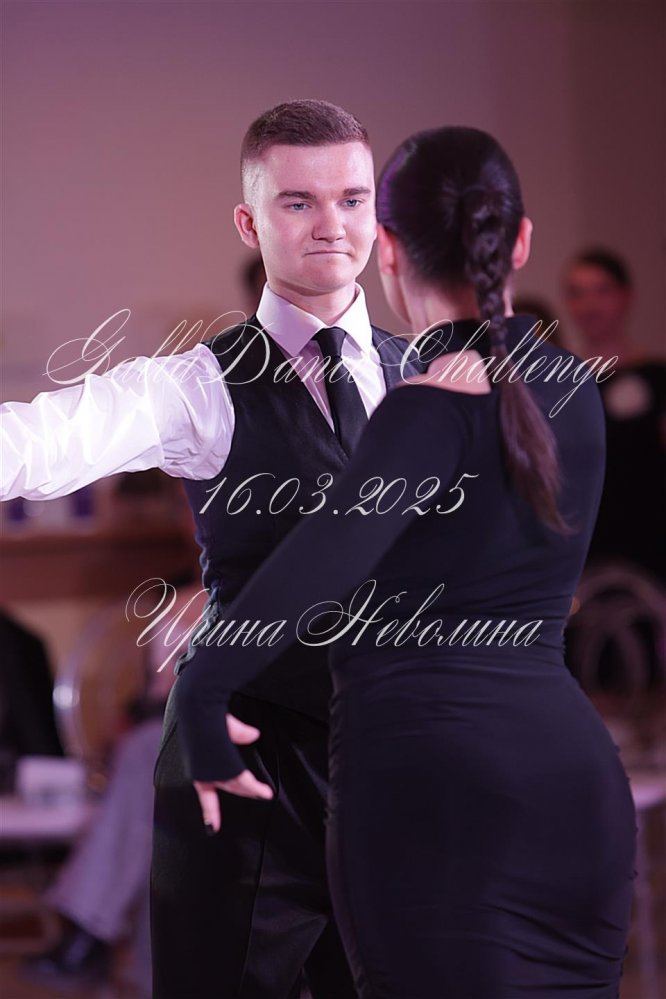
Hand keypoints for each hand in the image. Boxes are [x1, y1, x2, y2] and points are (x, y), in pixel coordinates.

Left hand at [193, 713, 273, 833]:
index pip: (205, 793)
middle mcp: (203, 770)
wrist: (200, 704)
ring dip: (250, 790)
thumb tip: (254, 735)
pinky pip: (241, 779)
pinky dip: (252, 786)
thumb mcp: (223, 725)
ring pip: (235, 785)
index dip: (210, 811)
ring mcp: (212, 769)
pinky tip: (264, 791)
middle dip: (243, 792)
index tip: (212, 829)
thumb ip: (238, 732)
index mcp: (200, 763)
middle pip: (227, 786)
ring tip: (266, 793)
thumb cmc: (207, 713)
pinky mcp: (223, 764)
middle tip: (259, 794)